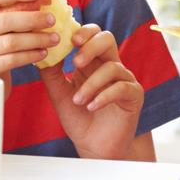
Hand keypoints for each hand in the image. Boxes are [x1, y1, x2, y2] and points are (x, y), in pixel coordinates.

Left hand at [37, 25, 143, 159]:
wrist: (94, 146)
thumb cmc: (79, 118)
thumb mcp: (59, 94)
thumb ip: (52, 74)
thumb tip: (45, 52)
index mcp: (93, 62)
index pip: (93, 35)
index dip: (83, 32)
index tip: (69, 40)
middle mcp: (111, 66)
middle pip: (107, 39)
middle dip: (91, 47)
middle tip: (76, 62)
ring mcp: (124, 80)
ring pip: (112, 67)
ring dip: (91, 84)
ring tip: (78, 101)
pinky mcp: (134, 96)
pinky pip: (122, 88)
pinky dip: (104, 96)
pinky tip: (92, 106)